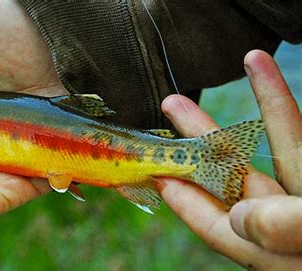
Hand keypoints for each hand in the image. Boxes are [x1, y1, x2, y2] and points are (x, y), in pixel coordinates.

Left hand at [158, 50, 300, 269]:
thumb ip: (287, 229)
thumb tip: (235, 217)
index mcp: (281, 253)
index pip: (222, 229)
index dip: (187, 203)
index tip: (157, 173)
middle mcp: (293, 226)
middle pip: (235, 180)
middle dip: (203, 141)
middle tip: (171, 108)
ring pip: (271, 150)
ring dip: (248, 107)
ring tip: (229, 69)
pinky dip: (284, 106)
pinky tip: (265, 75)